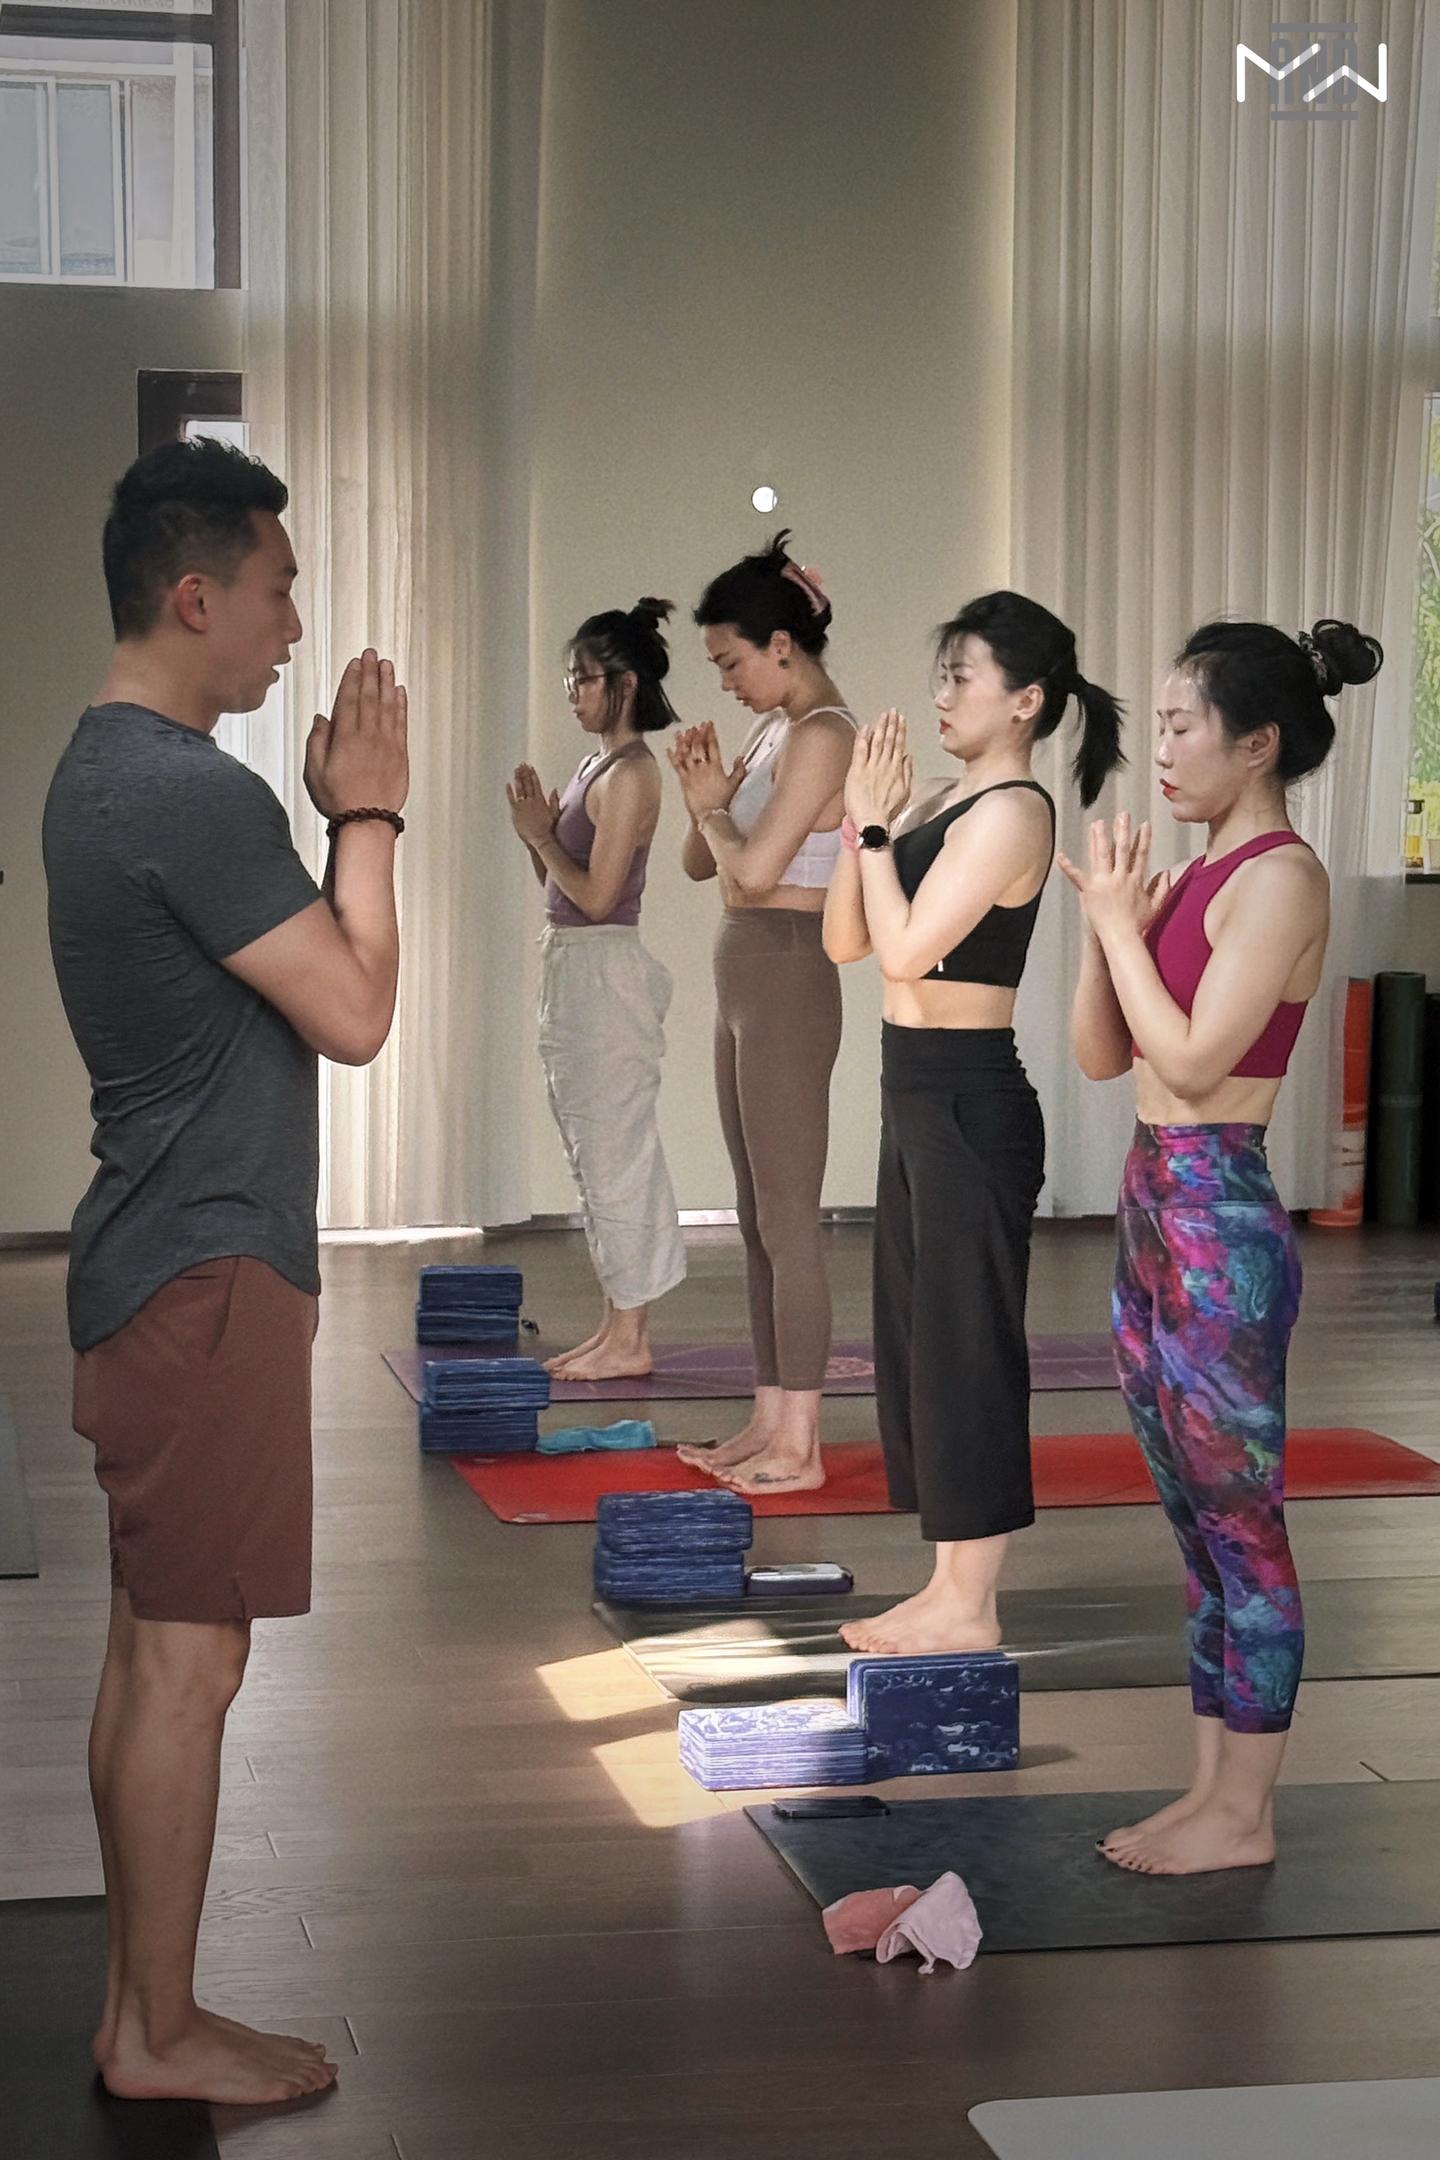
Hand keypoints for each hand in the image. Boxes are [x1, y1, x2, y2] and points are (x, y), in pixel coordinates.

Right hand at [305, 650, 408, 818]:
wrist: (368, 820)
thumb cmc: (339, 799)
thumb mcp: (315, 771)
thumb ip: (317, 741)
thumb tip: (321, 718)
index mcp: (344, 738)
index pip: (349, 699)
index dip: (352, 678)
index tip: (355, 663)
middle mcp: (367, 736)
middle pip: (369, 696)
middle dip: (370, 672)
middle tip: (372, 654)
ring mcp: (386, 743)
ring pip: (387, 705)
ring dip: (387, 683)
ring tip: (387, 665)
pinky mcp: (400, 753)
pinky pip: (401, 723)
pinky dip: (401, 705)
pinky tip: (400, 692)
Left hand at [506, 764, 559, 846]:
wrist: (540, 838)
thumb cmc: (548, 828)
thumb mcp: (555, 813)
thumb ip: (554, 801)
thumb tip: (554, 789)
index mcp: (541, 800)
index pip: (536, 783)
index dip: (532, 774)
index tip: (530, 767)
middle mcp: (532, 800)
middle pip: (527, 783)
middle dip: (524, 773)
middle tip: (521, 764)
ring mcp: (523, 805)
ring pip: (520, 788)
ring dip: (517, 778)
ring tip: (515, 770)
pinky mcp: (516, 811)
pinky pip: (512, 798)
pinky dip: (510, 791)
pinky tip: (508, 784)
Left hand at [668, 721, 740, 820]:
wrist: (710, 815)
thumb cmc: (722, 802)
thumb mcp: (734, 785)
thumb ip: (739, 770)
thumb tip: (740, 759)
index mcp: (716, 767)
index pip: (713, 745)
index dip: (710, 733)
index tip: (709, 725)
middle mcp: (703, 768)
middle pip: (698, 746)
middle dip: (697, 734)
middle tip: (696, 726)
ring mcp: (692, 774)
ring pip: (686, 753)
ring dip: (684, 741)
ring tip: (682, 732)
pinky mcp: (684, 780)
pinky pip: (677, 766)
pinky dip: (673, 756)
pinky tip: (669, 748)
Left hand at [844, 709, 911, 829]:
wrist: (872, 822)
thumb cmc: (886, 812)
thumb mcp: (904, 793)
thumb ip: (907, 773)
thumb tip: (908, 758)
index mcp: (896, 771)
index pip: (899, 745)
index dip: (900, 730)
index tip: (901, 719)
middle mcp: (885, 766)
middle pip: (889, 740)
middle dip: (892, 724)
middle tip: (892, 711)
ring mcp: (871, 767)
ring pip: (877, 742)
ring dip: (881, 726)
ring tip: (883, 715)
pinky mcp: (857, 771)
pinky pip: (861, 750)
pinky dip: (863, 737)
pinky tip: (866, 727)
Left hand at [1056, 812, 1160, 941]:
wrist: (1121, 937)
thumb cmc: (1137, 925)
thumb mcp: (1156, 906)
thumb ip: (1162, 887)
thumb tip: (1168, 872)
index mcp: (1135, 880)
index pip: (1140, 854)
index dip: (1143, 839)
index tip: (1145, 825)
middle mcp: (1120, 877)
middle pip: (1121, 849)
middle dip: (1122, 830)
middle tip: (1122, 815)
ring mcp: (1104, 883)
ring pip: (1101, 855)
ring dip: (1099, 838)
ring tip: (1097, 823)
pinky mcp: (1090, 891)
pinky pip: (1077, 877)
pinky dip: (1068, 867)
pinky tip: (1061, 856)